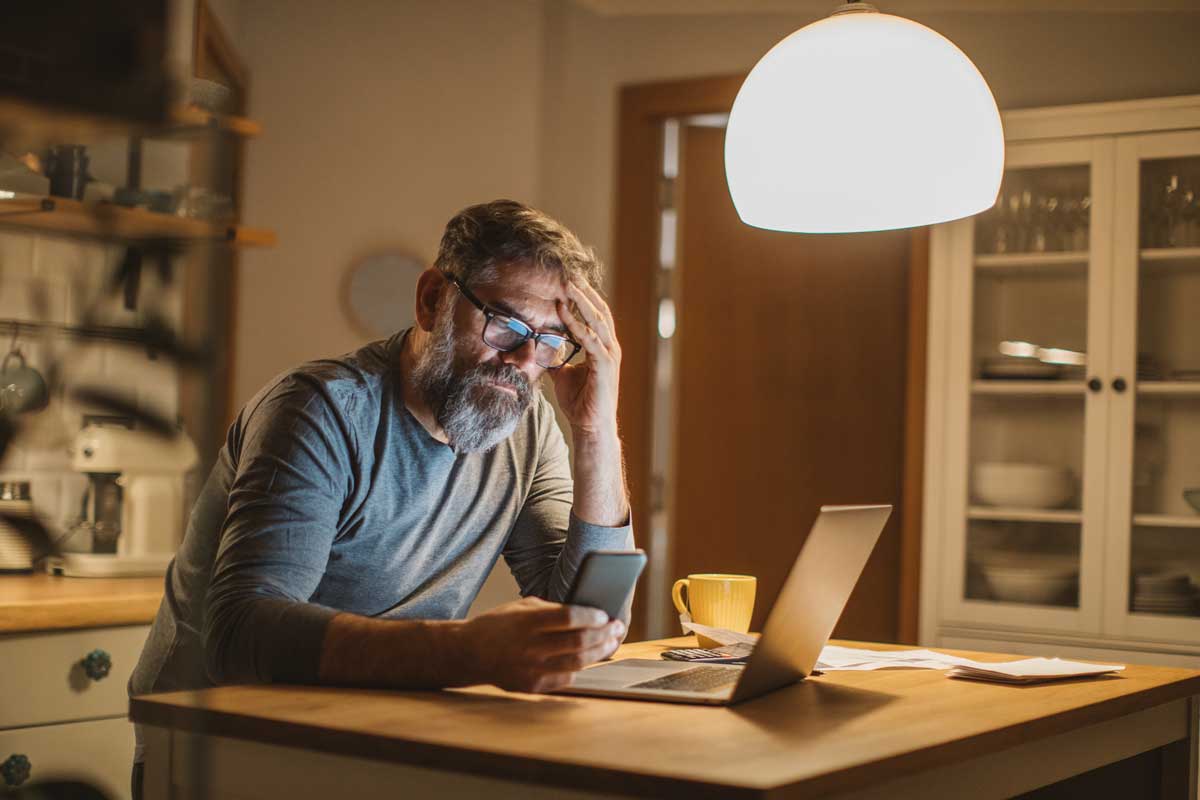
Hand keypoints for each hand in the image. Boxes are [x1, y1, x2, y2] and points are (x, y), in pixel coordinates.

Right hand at [459, 597, 623, 692]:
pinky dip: (580, 668)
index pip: (569, 617)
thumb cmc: (499, 624)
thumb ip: (552, 610)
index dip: (591, 616)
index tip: (605, 615)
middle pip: (578, 642)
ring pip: (577, 663)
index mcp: (527, 621)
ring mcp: (531, 668)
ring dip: (599, 653)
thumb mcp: (522, 607)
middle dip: (604, 634)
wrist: (469, 653)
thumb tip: (586, 613)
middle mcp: (530, 646)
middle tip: (617, 628)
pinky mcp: (531, 686)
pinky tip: (588, 659)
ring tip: (612, 643)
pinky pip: (565, 679)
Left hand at [553, 281, 620, 438]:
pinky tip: (563, 312)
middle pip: (599, 311)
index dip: (584, 297)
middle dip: (584, 291)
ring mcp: (610, 355)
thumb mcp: (564, 375)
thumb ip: (558, 359)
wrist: (589, 426)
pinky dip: (577, 324)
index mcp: (603, 347)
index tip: (568, 281)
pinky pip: (590, 339)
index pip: (595, 315)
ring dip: (581, 301)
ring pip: (597, 320)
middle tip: (569, 273)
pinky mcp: (605, 365)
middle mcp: (610, 347)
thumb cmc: (580, 402)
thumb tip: (544, 349)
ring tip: (567, 285)